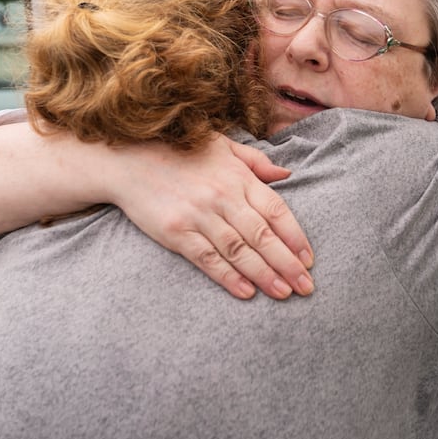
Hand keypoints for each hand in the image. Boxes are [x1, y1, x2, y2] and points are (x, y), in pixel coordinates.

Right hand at [106, 134, 314, 300]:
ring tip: (283, 293)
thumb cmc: (178, 151)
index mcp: (237, 177)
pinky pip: (208, 259)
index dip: (296, 237)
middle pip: (263, 236)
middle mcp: (222, 197)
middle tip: (306, 287)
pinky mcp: (176, 233)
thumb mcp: (221, 145)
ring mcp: (199, 216)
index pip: (276, 211)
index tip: (309, 259)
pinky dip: (228, 277)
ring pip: (239, 251)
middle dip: (288, 264)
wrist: (127, 159)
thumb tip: (287, 176)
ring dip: (264, 275)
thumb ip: (255, 162)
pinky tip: (246, 292)